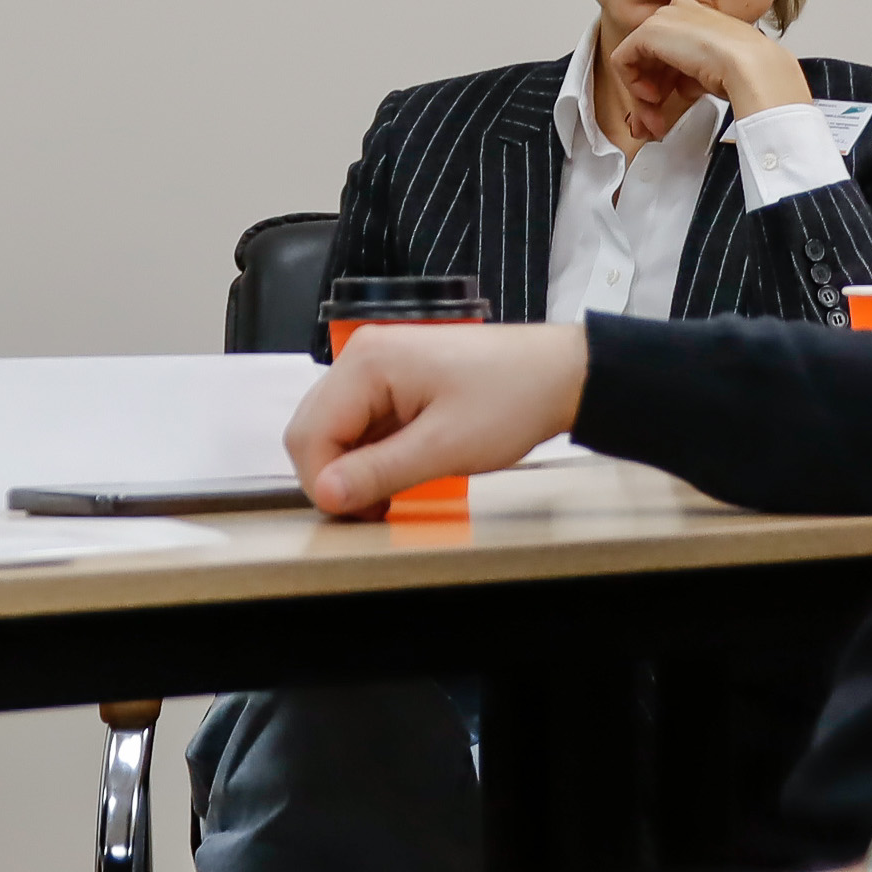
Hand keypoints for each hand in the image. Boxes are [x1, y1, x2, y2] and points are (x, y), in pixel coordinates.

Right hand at [285, 322, 588, 515]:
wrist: (561, 374)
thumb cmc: (513, 398)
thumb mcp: (444, 447)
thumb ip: (379, 472)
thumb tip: (327, 495)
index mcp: (368, 363)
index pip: (310, 433)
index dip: (325, 483)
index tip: (357, 515)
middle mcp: (364, 356)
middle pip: (313, 429)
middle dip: (333, 476)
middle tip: (373, 510)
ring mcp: (379, 366)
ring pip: (334, 429)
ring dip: (352, 468)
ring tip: (390, 496)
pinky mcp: (395, 380)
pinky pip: (361, 423)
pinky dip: (370, 455)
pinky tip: (399, 474)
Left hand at [612, 0, 812, 122]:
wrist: (749, 67)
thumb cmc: (745, 71)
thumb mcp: (711, 74)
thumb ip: (690, 77)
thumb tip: (681, 89)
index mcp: (699, 18)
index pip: (670, 51)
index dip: (665, 85)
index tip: (665, 111)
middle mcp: (679, 13)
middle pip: (651, 58)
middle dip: (649, 96)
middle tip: (653, 124)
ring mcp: (664, 19)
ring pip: (637, 62)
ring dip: (642, 99)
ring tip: (653, 122)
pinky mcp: (648, 31)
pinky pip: (624, 60)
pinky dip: (632, 85)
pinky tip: (651, 99)